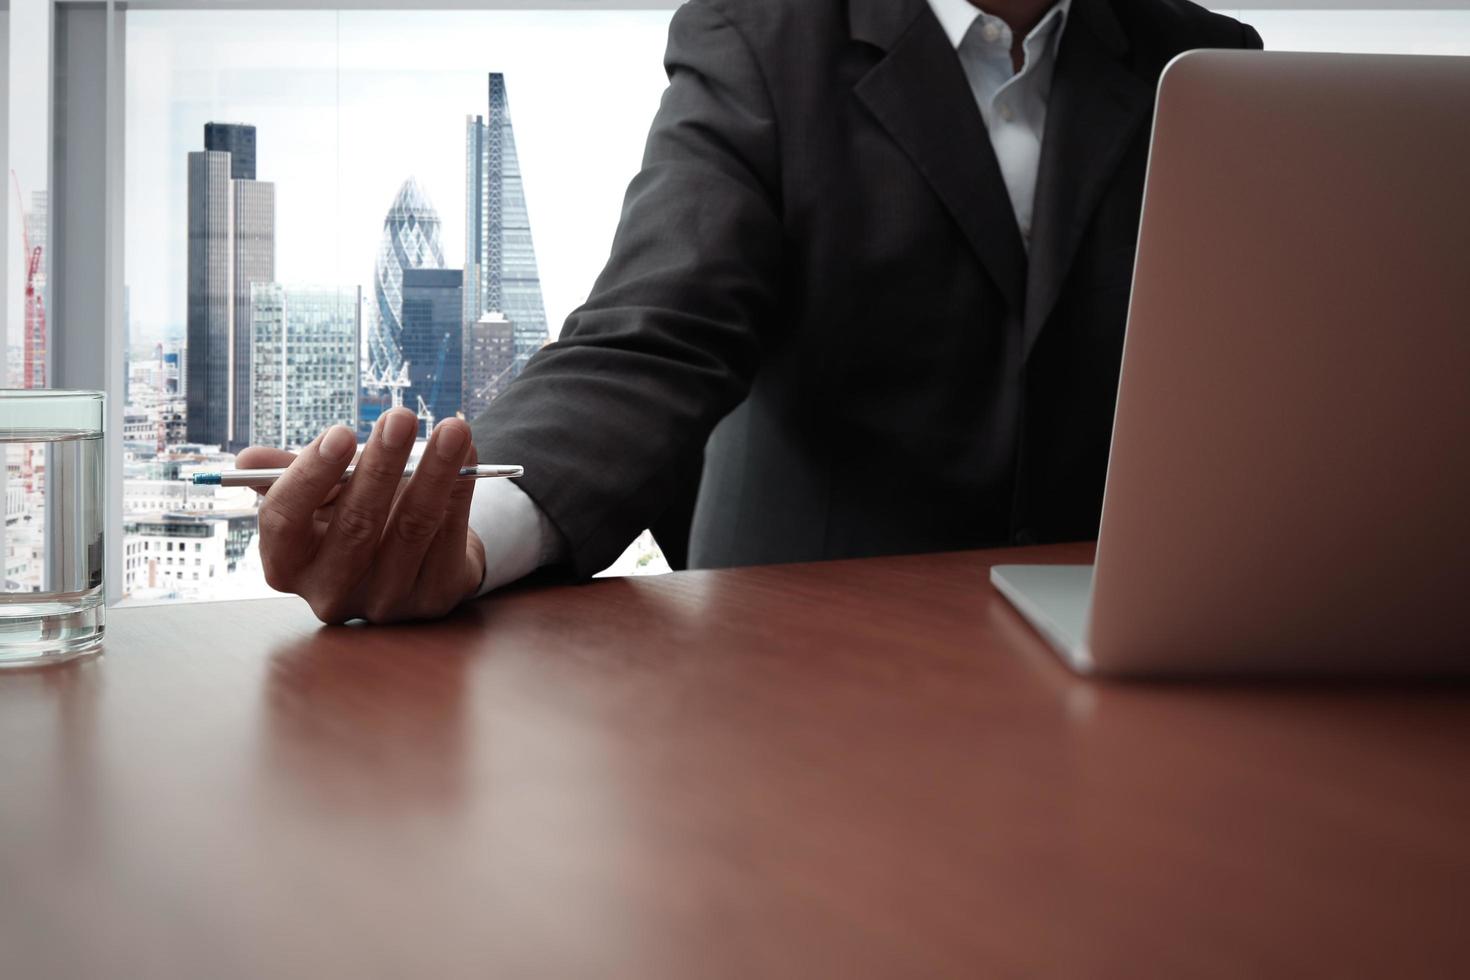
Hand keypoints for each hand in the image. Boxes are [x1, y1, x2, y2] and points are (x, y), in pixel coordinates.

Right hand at [237, 408, 486, 623]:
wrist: (414, 553)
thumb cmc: (356, 514)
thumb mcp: (320, 494)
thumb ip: (290, 473)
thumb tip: (248, 460)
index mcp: (287, 565)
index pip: (283, 521)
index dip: (309, 475)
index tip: (341, 433)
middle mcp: (331, 592)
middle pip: (355, 526)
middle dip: (382, 465)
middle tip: (401, 417)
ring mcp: (385, 601)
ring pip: (412, 528)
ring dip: (435, 472)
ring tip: (452, 428)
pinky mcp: (433, 600)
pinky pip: (449, 536)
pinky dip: (461, 489)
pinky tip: (468, 453)